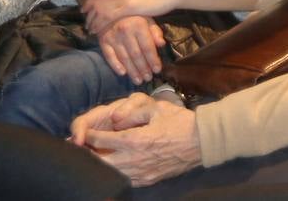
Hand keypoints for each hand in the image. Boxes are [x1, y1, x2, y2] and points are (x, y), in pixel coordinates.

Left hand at [71, 94, 201, 186]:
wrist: (203, 142)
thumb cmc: (180, 121)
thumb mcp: (157, 108)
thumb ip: (133, 112)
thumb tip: (114, 120)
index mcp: (134, 140)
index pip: (100, 140)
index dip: (89, 135)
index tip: (84, 133)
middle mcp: (133, 159)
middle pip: (100, 162)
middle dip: (89, 154)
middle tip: (84, 148)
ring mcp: (140, 172)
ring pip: (109, 174)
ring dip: (101, 166)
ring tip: (96, 158)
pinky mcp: (147, 180)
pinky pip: (123, 179)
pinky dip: (115, 173)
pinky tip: (114, 167)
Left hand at [83, 0, 177, 31]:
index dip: (90, 2)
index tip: (84, 10)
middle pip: (97, 2)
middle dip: (89, 14)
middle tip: (86, 23)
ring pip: (101, 10)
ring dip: (93, 21)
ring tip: (90, 29)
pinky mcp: (128, 7)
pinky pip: (109, 17)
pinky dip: (101, 24)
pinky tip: (99, 31)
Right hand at [96, 15, 165, 84]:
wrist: (111, 8)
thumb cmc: (134, 16)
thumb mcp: (148, 19)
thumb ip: (155, 31)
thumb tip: (162, 44)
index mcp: (138, 25)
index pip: (147, 47)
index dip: (153, 60)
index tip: (158, 70)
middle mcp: (125, 31)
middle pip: (136, 54)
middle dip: (143, 68)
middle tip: (148, 78)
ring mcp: (113, 37)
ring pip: (124, 57)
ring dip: (132, 71)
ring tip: (138, 80)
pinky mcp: (103, 41)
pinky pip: (109, 55)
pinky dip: (115, 65)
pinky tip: (122, 73)